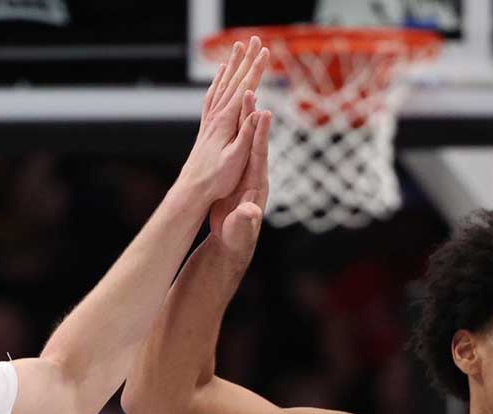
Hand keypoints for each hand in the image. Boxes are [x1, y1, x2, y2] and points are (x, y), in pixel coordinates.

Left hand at [178, 36, 270, 206]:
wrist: (191, 190)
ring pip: (221, 86)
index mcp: (226, 122)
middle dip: (245, 60)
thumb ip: (247, 133)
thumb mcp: (236, 159)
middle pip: (233, 81)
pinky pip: (212, 98)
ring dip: (231, 67)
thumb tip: (259, 110)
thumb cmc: (216, 179)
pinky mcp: (207, 128)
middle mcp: (216, 116)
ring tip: (236, 50)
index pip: (245, 88)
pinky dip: (218, 83)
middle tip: (254, 40)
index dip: (256, 69)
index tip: (265, 51)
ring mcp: (209, 121)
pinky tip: (219, 78)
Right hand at [208, 101, 271, 256]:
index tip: (263, 113)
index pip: (260, 154)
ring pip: (244, 141)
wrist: (232, 243)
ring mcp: (245, 173)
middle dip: (252, 117)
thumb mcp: (241, 228)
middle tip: (251, 92)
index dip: (261, 134)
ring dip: (242, 119)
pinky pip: (235, 147)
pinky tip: (229, 117)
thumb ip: (245, 219)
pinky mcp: (235, 174)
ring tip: (241, 95)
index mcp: (257, 184)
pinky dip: (233, 131)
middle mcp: (254, 174)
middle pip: (254, 141)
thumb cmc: (237, 237)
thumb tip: (250, 211)